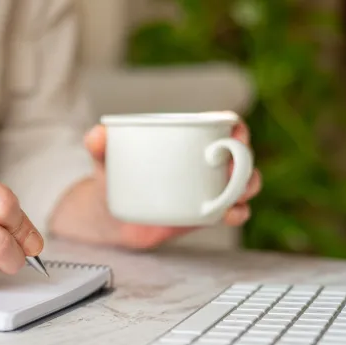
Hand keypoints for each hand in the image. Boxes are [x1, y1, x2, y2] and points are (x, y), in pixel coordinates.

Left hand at [49, 117, 261, 248]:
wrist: (110, 215)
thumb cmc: (113, 176)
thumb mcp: (104, 159)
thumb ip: (98, 145)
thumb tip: (98, 133)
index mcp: (187, 141)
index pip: (220, 128)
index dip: (236, 128)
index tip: (235, 133)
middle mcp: (204, 163)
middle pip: (240, 156)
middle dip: (246, 159)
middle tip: (234, 166)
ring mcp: (208, 189)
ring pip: (242, 184)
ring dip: (247, 186)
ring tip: (237, 192)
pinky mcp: (205, 214)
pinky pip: (230, 212)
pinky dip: (237, 212)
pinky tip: (231, 212)